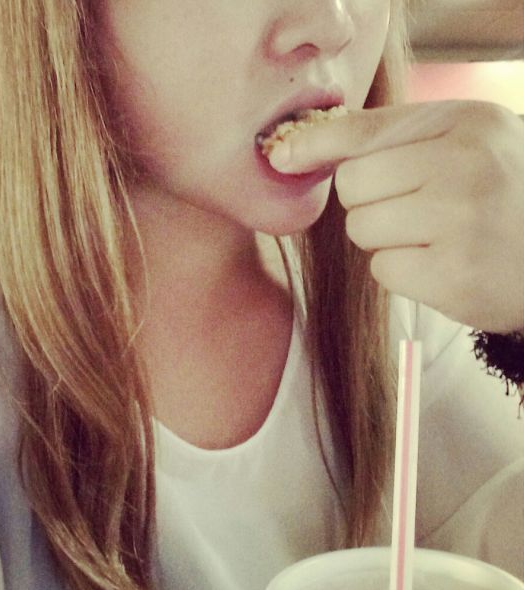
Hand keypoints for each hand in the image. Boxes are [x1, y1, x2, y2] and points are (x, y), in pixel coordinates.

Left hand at [268, 100, 523, 332]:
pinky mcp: (453, 276)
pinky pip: (383, 269)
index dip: (314, 145)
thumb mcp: (461, 143)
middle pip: (352, 187)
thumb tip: (295, 148)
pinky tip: (443, 263)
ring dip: (387, 238)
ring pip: (362, 229)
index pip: (363, 132)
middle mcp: (464, 165)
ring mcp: (461, 221)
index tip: (281, 154)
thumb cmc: (498, 194)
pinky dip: (405, 271)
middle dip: (371, 202)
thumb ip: (390, 139)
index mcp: (465, 123)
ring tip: (436, 235)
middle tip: (418, 208)